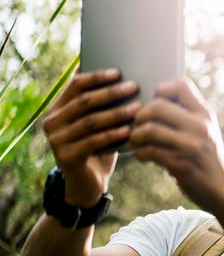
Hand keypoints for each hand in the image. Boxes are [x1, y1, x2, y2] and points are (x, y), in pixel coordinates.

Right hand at [42, 68, 140, 205]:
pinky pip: (93, 142)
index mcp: (58, 109)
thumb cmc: (98, 149)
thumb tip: (117, 75)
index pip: (75, 86)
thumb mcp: (99, 125)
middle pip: (84, 102)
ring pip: (90, 121)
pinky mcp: (66, 157)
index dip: (96, 77)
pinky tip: (130, 130)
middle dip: (111, 93)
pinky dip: (113, 135)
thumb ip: (102, 105)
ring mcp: (56, 140)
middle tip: (133, 87)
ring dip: (116, 113)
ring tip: (138, 107)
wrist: (89, 184)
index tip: (118, 72)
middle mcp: (52, 123)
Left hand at [129, 78, 223, 212]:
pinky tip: (145, 157)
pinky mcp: (181, 165)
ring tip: (137, 143)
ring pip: (149, 129)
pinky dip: (141, 154)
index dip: (162, 90)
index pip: (181, 84)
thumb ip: (188, 116)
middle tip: (139, 127)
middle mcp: (200, 127)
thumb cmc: (208, 160)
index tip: (157, 104)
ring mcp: (191, 146)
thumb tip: (153, 102)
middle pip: (157, 106)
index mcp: (206, 115)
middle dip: (140, 116)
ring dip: (136, 137)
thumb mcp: (207, 132)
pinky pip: (149, 151)